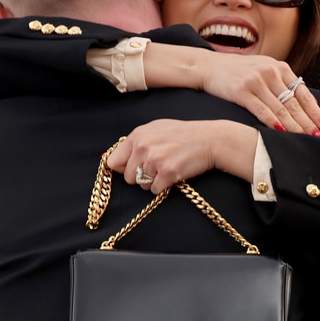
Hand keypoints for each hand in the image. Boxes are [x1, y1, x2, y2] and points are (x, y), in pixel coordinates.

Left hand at [107, 120, 256, 192]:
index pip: (113, 162)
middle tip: (158, 168)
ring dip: (154, 182)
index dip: (124, 167)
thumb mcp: (156, 129)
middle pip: (128, 177)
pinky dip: (164, 187)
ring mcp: (154, 160)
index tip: (135, 167)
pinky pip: (155, 191)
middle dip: (140, 176)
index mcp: (137, 135)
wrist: (211, 140)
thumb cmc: (184, 135)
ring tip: (168, 169)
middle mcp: (143, 147)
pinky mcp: (167, 173)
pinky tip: (174, 175)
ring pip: (142, 185)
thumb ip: (134, 142)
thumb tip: (109, 161)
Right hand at [196, 53, 319, 136]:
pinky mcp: (241, 91)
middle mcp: (271, 72)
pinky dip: (273, 122)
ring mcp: (256, 81)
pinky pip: (261, 110)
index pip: (304, 93)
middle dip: (309, 122)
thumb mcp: (264, 70)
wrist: (208, 66)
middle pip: (295, 102)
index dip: (316, 111)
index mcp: (280, 68)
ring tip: (306, 139)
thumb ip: (283, 84)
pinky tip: (282, 133)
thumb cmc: (238, 73)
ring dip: (295, 126)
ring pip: (281, 108)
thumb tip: (306, 103)